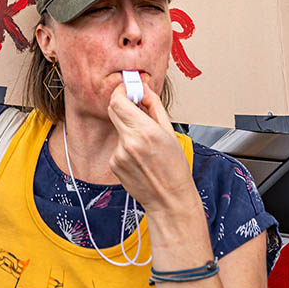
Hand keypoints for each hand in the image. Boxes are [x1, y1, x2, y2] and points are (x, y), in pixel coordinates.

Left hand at [105, 83, 193, 214]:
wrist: (168, 198)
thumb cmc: (175, 168)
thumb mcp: (170, 132)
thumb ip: (154, 107)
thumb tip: (143, 90)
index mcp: (145, 131)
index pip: (118, 101)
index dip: (121, 91)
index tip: (128, 89)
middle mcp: (128, 142)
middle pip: (113, 110)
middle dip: (123, 105)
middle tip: (137, 107)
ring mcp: (118, 154)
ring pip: (118, 129)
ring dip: (128, 129)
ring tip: (146, 145)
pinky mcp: (114, 163)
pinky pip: (117, 145)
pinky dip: (126, 145)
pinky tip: (140, 157)